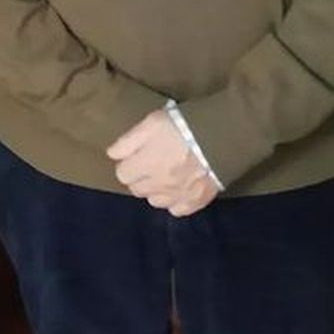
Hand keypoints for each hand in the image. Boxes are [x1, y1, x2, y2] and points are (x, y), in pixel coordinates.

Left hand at [107, 109, 222, 217]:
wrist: (221, 136)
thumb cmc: (182, 125)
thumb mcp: (150, 123)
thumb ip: (127, 141)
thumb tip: (112, 155)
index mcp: (145, 164)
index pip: (122, 175)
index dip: (127, 165)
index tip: (136, 158)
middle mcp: (159, 184)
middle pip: (137, 190)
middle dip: (139, 178)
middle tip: (150, 165)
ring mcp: (178, 195)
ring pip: (155, 201)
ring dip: (156, 190)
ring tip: (165, 176)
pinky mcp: (197, 201)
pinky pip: (177, 210)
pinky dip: (175, 201)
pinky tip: (179, 188)